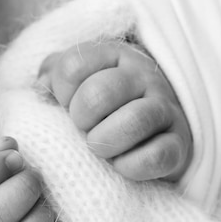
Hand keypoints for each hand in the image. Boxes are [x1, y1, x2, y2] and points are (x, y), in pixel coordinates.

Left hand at [38, 40, 192, 181]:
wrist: (153, 139)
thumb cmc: (104, 111)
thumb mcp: (77, 85)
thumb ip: (54, 76)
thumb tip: (42, 84)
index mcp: (113, 56)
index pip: (72, 67)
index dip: (62, 94)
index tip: (68, 107)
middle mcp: (143, 76)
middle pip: (100, 93)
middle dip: (82, 121)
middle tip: (86, 131)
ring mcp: (165, 109)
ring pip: (135, 120)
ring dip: (106, 143)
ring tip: (101, 149)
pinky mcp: (179, 145)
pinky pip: (157, 156)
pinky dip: (131, 166)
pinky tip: (121, 166)